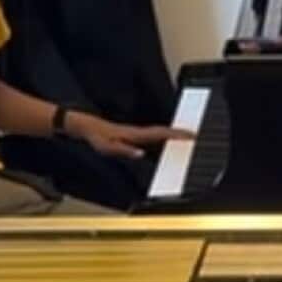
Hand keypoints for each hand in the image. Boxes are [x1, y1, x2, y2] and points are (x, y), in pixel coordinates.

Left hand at [67, 112, 194, 158]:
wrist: (87, 127)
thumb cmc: (97, 137)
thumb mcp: (108, 147)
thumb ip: (124, 151)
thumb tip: (140, 154)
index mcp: (134, 135)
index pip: (160, 134)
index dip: (176, 135)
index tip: (190, 135)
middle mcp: (138, 132)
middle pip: (163, 132)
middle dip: (180, 133)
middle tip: (195, 136)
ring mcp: (136, 133)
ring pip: (159, 134)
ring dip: (173, 135)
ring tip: (186, 139)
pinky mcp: (133, 136)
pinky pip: (152, 137)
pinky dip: (163, 138)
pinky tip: (166, 143)